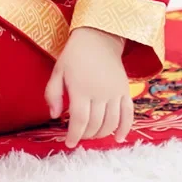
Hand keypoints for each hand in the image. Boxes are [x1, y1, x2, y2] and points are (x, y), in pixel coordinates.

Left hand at [44, 26, 133, 148]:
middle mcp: (100, 93)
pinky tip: (118, 138)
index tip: (69, 143)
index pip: (79, 120)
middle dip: (86, 135)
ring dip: (102, 134)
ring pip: (111, 123)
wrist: (98, 38)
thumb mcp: (58, 71)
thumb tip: (54, 116)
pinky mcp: (125, 91)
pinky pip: (128, 114)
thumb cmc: (74, 55)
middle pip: (95, 124)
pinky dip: (125, 129)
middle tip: (79, 136)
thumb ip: (52, 93)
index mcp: (81, 88)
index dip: (74, 135)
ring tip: (92, 135)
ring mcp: (115, 93)